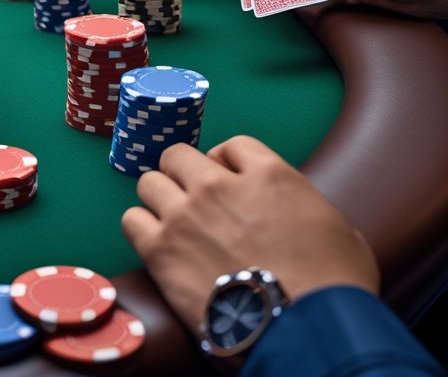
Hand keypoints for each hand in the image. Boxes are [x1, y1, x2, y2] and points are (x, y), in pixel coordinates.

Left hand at [122, 137, 378, 335]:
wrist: (305, 328)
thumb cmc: (333, 287)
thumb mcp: (341, 232)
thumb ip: (307, 209)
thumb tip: (302, 217)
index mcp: (268, 174)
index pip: (231, 145)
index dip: (226, 163)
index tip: (227, 182)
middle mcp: (218, 185)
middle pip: (178, 156)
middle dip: (183, 174)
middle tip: (193, 201)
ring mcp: (185, 215)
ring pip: (149, 182)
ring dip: (159, 200)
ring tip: (173, 223)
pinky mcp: (160, 249)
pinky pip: (131, 220)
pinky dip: (141, 228)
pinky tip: (157, 244)